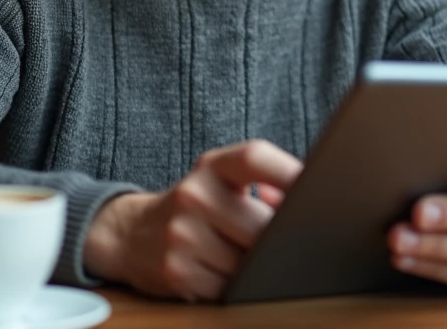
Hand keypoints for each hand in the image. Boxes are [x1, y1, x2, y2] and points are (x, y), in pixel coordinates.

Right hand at [83, 139, 301, 300]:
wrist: (130, 232)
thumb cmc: (195, 205)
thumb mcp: (222, 181)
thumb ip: (265, 184)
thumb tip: (305, 200)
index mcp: (212, 166)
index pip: (254, 158)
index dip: (288, 172)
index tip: (316, 185)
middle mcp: (193, 194)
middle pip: (261, 225)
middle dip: (279, 239)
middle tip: (282, 239)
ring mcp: (181, 234)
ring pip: (248, 263)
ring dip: (258, 266)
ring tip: (244, 255)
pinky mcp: (175, 271)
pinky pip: (229, 289)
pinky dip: (236, 286)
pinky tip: (223, 272)